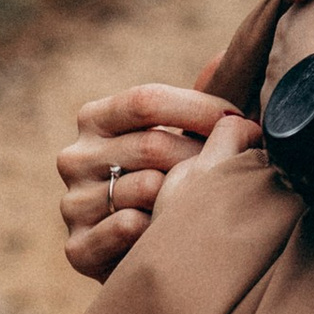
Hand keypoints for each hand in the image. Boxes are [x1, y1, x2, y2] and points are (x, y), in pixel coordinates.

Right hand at [58, 80, 245, 281]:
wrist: (142, 257)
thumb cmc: (168, 182)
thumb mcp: (175, 137)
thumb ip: (196, 104)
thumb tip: (223, 57)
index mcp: (94, 119)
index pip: (146, 100)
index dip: (200, 109)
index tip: (240, 121)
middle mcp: (74, 156)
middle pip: (152, 145)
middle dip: (204, 156)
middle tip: (236, 169)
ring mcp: (72, 203)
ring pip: (146, 188)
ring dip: (185, 195)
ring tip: (207, 202)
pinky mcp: (76, 248)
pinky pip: (127, 228)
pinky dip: (157, 229)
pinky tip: (171, 231)